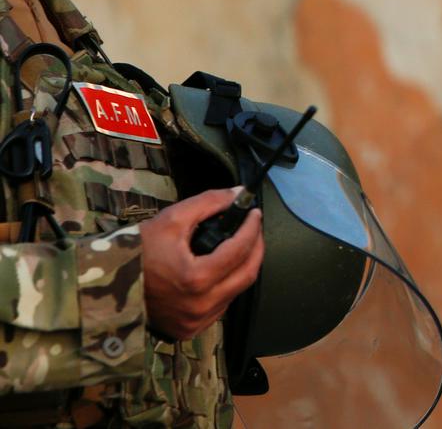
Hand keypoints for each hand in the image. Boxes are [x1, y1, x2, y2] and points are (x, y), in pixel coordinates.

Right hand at [141, 188, 264, 339]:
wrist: (104, 284)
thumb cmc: (136, 250)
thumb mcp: (171, 219)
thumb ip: (208, 203)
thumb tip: (237, 194)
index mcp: (196, 279)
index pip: (240, 250)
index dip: (252, 228)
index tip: (254, 213)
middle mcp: (201, 305)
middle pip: (247, 274)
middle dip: (256, 248)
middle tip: (254, 228)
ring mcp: (196, 321)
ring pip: (236, 291)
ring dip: (243, 266)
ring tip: (240, 245)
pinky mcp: (190, 330)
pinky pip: (221, 306)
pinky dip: (227, 285)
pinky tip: (222, 269)